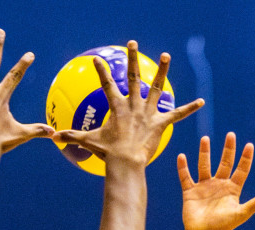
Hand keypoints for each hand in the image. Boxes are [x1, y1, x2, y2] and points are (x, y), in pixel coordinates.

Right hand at [54, 41, 204, 166]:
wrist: (126, 162)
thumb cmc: (107, 153)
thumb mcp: (89, 142)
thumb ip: (72, 136)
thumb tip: (53, 136)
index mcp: (117, 107)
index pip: (107, 84)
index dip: (101, 71)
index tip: (97, 60)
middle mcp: (133, 105)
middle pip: (134, 77)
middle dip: (132, 58)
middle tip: (132, 43)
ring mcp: (148, 113)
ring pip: (156, 87)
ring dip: (162, 71)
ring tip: (167, 56)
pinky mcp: (160, 124)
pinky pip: (177, 114)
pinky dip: (189, 108)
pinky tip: (201, 102)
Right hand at [179, 133, 254, 229]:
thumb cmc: (223, 227)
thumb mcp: (241, 214)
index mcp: (232, 189)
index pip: (241, 170)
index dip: (245, 158)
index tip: (249, 145)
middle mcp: (219, 185)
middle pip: (224, 163)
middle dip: (228, 149)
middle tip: (231, 135)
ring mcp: (204, 187)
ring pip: (204, 165)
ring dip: (205, 152)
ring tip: (205, 138)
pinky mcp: (190, 192)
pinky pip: (186, 177)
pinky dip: (183, 167)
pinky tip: (182, 156)